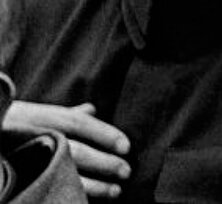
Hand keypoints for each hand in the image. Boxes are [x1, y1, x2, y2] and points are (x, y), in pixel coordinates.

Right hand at [5, 101, 130, 198]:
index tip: (126, 145)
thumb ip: (63, 116)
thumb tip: (91, 109)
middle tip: (126, 170)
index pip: (76, 122)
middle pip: (73, 149)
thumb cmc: (9, 129)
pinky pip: (45, 188)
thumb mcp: (32, 117)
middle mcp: (29, 136)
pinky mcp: (18, 179)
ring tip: (115, 191)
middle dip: (103, 162)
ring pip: (61, 173)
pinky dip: (69, 195)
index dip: (104, 132)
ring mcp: (21, 159)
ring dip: (93, 185)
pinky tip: (86, 202)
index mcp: (36, 117)